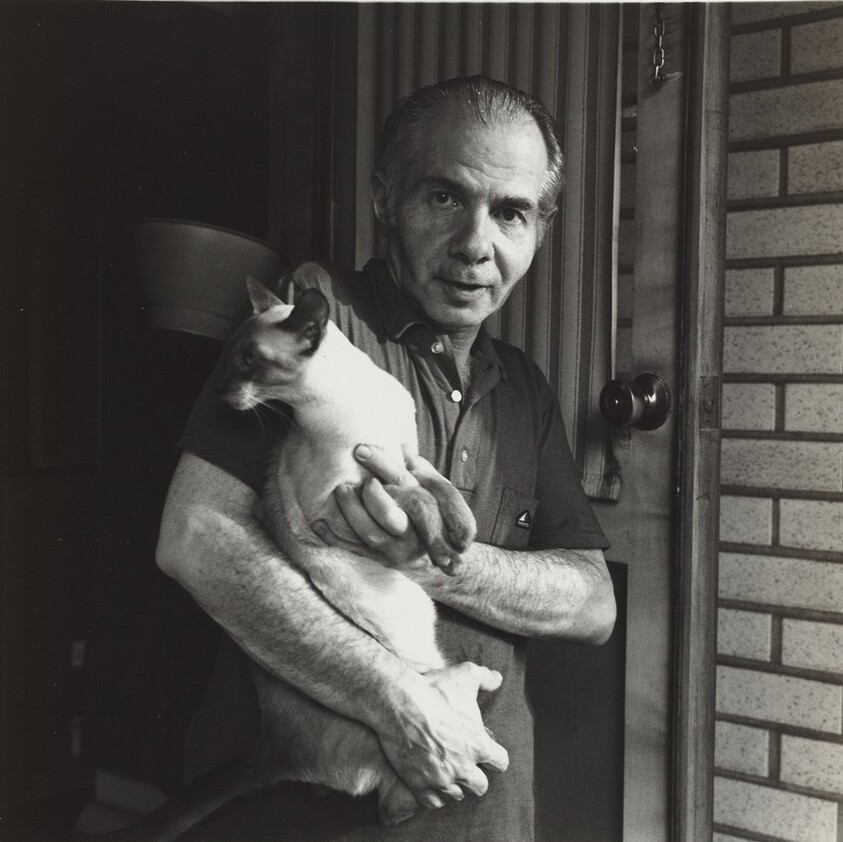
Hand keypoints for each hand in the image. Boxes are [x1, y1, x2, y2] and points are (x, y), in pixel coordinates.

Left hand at [312, 444, 475, 574]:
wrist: (439, 555)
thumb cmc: (433, 511)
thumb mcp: (434, 488)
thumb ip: (420, 468)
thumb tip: (403, 446)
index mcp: (425, 506)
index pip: (402, 481)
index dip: (380, 463)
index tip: (359, 449)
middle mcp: (413, 531)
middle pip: (387, 513)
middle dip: (366, 495)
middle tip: (350, 480)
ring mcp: (397, 548)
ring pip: (369, 533)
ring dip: (350, 512)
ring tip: (339, 492)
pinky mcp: (381, 559)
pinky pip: (355, 549)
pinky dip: (333, 537)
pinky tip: (318, 523)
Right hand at [379, 662, 509, 808]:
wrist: (400, 703)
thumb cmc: (434, 690)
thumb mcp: (465, 676)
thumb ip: (485, 677)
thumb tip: (498, 678)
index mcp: (479, 745)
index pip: (501, 763)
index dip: (494, 756)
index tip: (486, 751)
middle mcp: (463, 767)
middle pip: (480, 786)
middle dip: (475, 776)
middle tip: (465, 764)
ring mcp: (441, 779)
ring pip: (457, 796)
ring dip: (454, 785)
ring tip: (447, 772)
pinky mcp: (420, 785)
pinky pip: (434, 803)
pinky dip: (434, 795)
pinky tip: (431, 782)